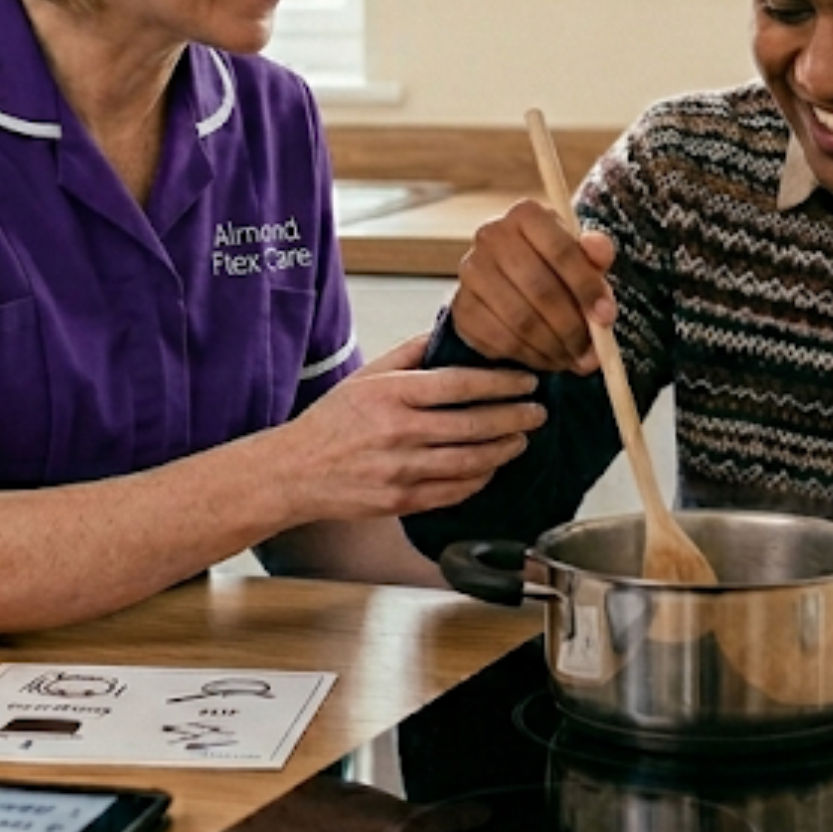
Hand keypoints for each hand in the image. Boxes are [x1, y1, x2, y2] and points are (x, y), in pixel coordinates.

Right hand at [277, 334, 543, 519]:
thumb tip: (452, 330)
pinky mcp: (402, 500)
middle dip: (515, 417)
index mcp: (391, 394)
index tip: (526, 380)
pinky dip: (481, 478)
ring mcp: (401, 470)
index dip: (501, 383)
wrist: (295, 472)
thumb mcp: (367, 375)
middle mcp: (398, 432)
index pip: (460, 384)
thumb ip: (411, 353)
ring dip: (505, 449)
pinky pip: (455, 491)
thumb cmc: (331, 422)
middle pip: (474, 425)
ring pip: (471, 461)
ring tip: (522, 437)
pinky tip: (492, 466)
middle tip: (537, 411)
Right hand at [449, 198, 618, 374]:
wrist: (515, 282)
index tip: (606, 317)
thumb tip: (598, 250)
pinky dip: (531, 356)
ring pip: (521, 320)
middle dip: (572, 327)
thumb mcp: (583, 254)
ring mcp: (470, 272)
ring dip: (554, 347)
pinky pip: (501, 340)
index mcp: (526, 213)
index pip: (561, 250)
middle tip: (592, 353)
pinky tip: (548, 357)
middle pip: (540, 289)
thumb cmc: (556, 266)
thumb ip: (597, 251)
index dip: (587, 287)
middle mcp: (491, 236)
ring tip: (574, 357)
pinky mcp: (461, 308)